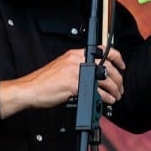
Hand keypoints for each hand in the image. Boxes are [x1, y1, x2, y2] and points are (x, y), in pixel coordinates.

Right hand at [0, 47, 124, 116]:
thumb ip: (79, 69)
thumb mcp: (63, 68)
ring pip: (105, 79)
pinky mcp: (73, 84)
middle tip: (120, 88)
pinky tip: (107, 101)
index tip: (122, 67)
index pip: (102, 50)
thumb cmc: (44, 82)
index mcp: (75, 54)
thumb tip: (96, 77)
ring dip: (114, 90)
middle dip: (118, 79)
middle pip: (107, 66)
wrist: (29, 89)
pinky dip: (105, 98)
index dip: (117, 58)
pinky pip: (96, 91)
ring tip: (116, 97)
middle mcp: (77, 59)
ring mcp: (75, 71)